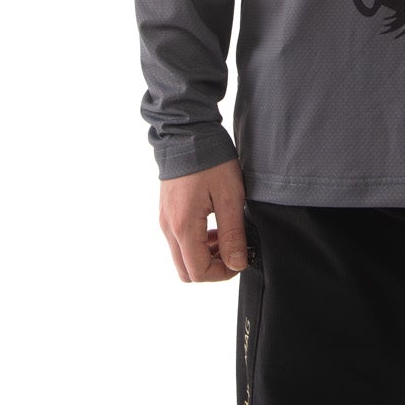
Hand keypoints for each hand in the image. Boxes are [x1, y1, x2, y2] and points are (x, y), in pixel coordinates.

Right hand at [159, 156, 249, 281]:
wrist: (187, 131)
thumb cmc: (210, 159)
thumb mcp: (230, 196)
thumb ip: (232, 234)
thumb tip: (237, 263)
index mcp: (183, 226)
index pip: (199, 272)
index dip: (223, 273)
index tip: (240, 257)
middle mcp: (168, 227)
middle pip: (186, 270)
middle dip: (211, 268)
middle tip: (232, 249)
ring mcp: (164, 219)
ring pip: (181, 256)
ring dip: (203, 255)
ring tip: (224, 235)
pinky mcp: (166, 211)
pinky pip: (177, 240)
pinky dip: (195, 242)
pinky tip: (212, 224)